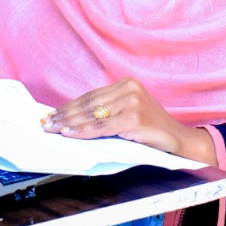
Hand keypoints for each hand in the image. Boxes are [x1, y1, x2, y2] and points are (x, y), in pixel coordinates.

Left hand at [41, 77, 217, 165]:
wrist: (179, 142)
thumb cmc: (151, 131)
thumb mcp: (128, 115)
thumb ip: (106, 113)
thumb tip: (72, 120)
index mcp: (126, 84)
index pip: (90, 96)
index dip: (69, 106)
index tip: (51, 114)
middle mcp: (129, 88)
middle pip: (88, 104)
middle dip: (64, 115)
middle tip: (45, 123)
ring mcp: (132, 102)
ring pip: (92, 115)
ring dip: (69, 123)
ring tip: (53, 129)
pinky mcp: (134, 118)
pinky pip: (102, 127)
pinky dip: (83, 131)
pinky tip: (70, 133)